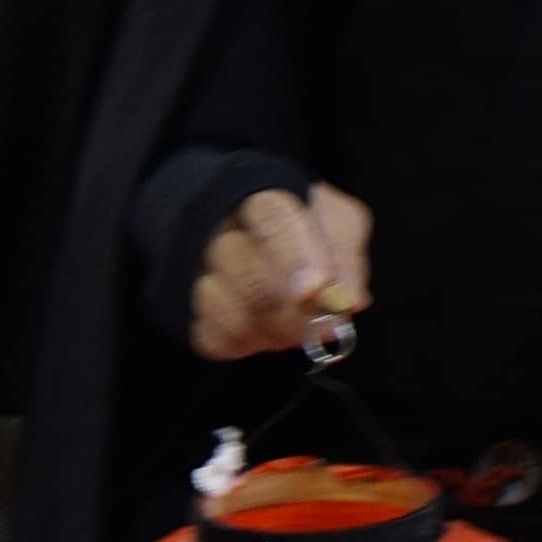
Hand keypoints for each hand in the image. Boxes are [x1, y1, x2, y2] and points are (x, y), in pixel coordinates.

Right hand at [190, 180, 372, 361]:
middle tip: (326, 327)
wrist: (247, 232)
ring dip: (276, 332)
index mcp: (263, 197)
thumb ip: (347, 258)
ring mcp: (199, 269)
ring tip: (297, 327)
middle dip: (293, 312)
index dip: (294, 258)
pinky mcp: (191, 308)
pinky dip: (249, 343)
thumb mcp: (338, 224)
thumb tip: (350, 301)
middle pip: (249, 276)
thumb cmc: (303, 226)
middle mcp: (220, 229)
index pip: (272, 220)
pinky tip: (264, 330)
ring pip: (232, 313)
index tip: (315, 290)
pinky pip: (216, 338)